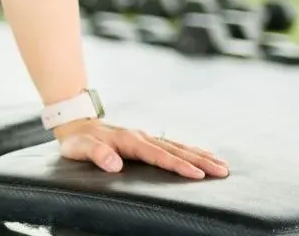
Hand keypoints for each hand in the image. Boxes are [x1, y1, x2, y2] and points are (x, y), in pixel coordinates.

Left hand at [53, 119, 229, 179]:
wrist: (76, 124)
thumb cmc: (78, 140)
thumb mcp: (80, 147)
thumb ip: (96, 154)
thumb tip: (115, 164)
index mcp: (128, 140)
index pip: (157, 154)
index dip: (177, 165)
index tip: (197, 174)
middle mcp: (141, 136)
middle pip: (175, 149)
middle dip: (200, 160)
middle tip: (222, 171)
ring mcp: (145, 137)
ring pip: (178, 146)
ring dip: (200, 155)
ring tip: (222, 165)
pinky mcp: (147, 140)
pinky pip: (173, 145)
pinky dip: (190, 151)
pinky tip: (203, 156)